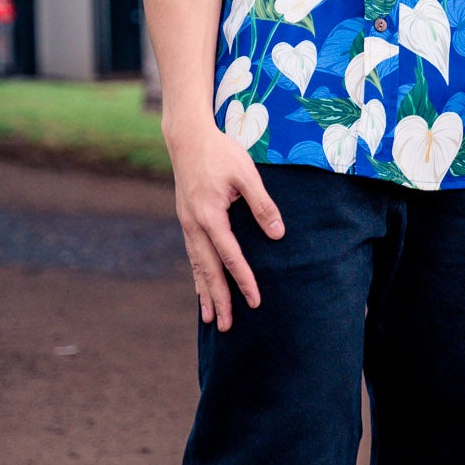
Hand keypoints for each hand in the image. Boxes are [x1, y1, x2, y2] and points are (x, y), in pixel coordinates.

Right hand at [165, 119, 284, 330]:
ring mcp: (187, 224)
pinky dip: (197, 275)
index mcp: (210, 215)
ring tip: (210, 318)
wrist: (188, 138)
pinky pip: (192, 255)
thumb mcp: (247, 174)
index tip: (254, 300)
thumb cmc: (220, 153)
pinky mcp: (186, 220)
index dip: (243, 280)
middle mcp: (194, 225)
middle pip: (207, 270)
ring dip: (205, 293)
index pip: (230, 256)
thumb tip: (278, 234)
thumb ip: (263, 205)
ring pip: (196, 266)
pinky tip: (200, 289)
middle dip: (218, 299)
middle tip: (225, 326)